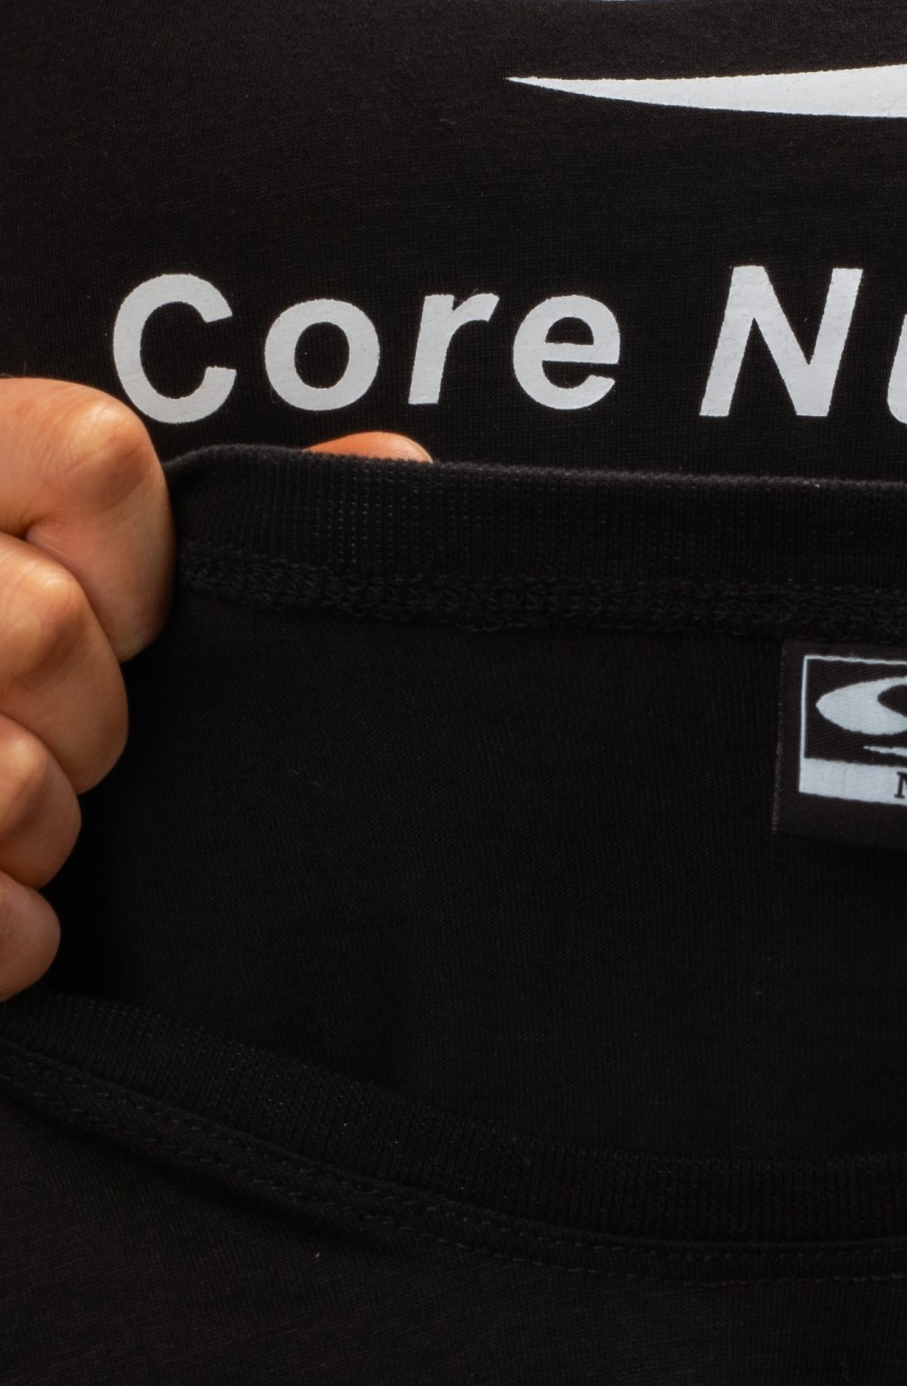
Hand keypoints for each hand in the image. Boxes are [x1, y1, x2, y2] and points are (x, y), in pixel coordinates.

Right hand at [0, 379, 427, 998]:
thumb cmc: (21, 691)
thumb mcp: (99, 588)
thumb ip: (229, 524)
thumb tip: (390, 458)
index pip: (93, 456)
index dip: (139, 564)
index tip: (134, 632)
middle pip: (48, 628)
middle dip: (93, 723)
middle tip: (79, 757)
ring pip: (13, 774)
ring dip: (41, 824)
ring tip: (34, 830)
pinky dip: (11, 930)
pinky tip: (21, 920)